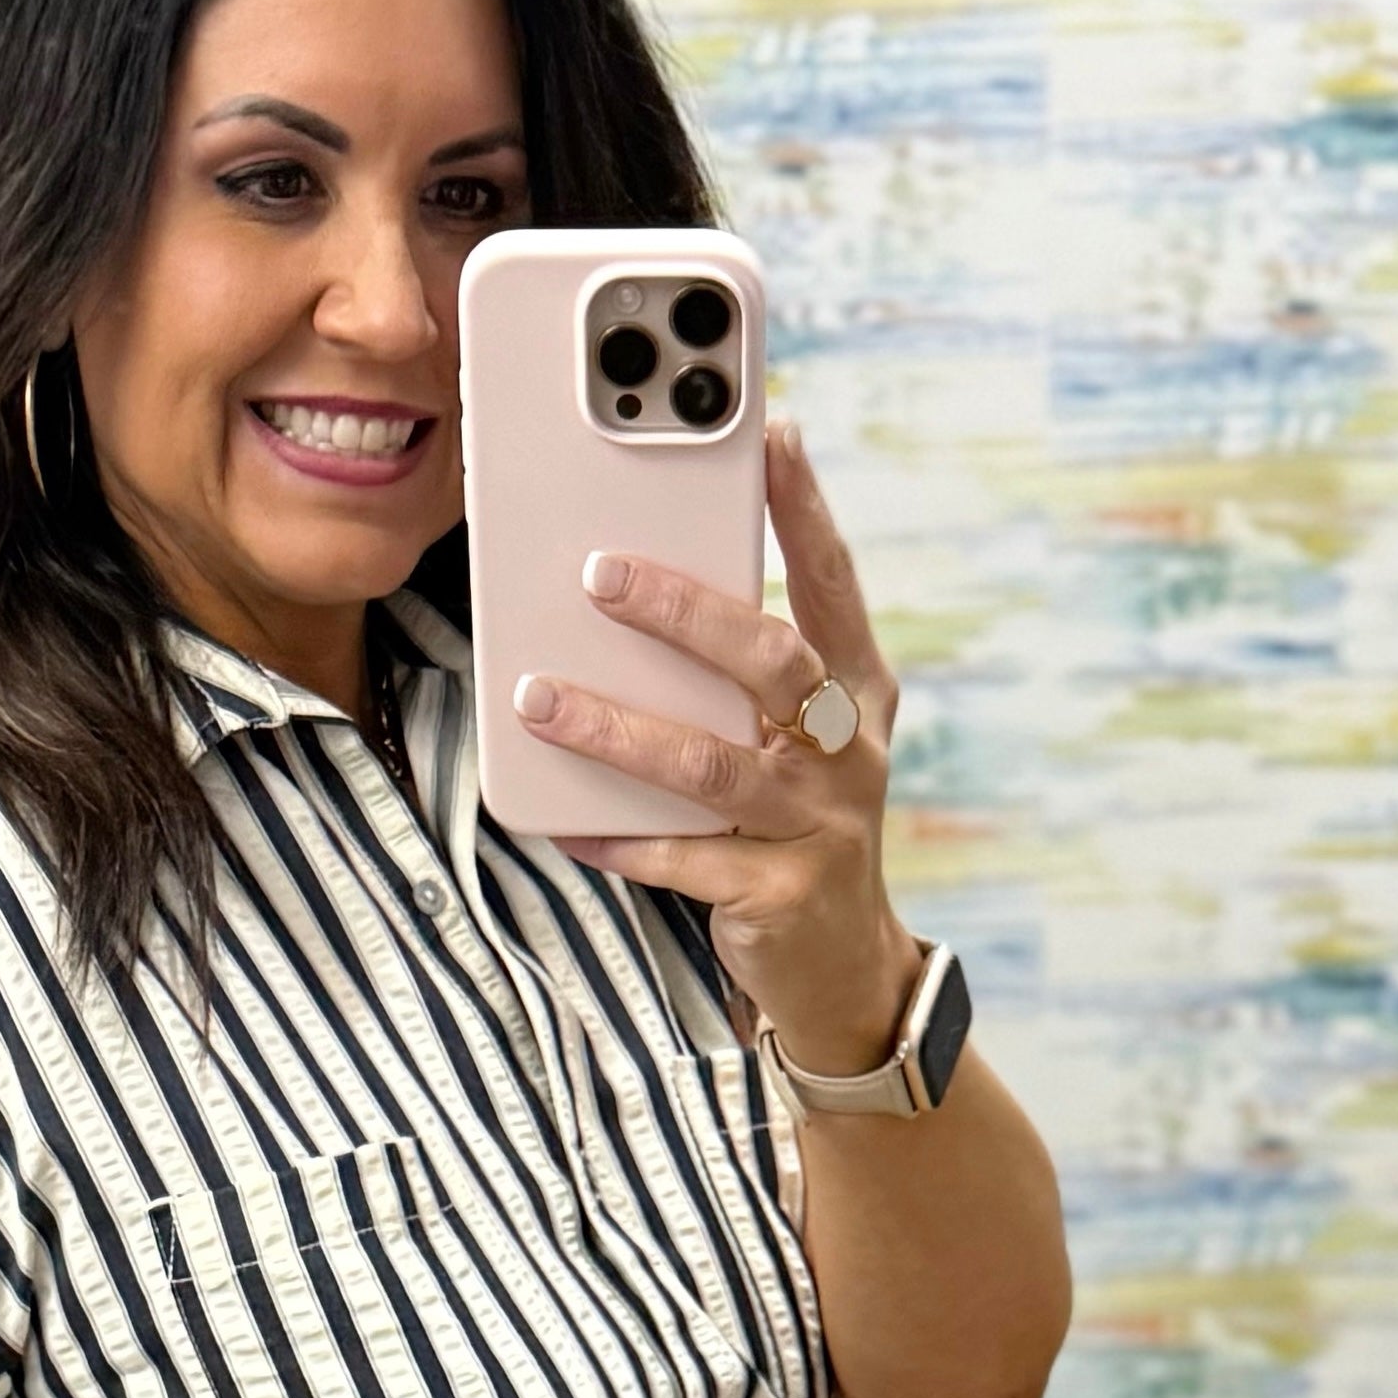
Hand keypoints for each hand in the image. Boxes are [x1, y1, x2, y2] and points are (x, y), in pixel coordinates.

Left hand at [512, 418, 920, 1079]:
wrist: (839, 964)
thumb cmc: (794, 821)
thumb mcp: (789, 736)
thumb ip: (739, 671)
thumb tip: (633, 580)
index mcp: (857, 691)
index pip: (833, 583)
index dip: (805, 508)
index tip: (772, 433)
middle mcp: (848, 751)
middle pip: (771, 663)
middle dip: (685, 613)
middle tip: (600, 573)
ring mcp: (819, 826)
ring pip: (712, 765)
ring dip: (618, 729)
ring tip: (540, 698)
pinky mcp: (777, 895)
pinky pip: (682, 859)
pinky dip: (617, 837)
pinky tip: (560, 818)